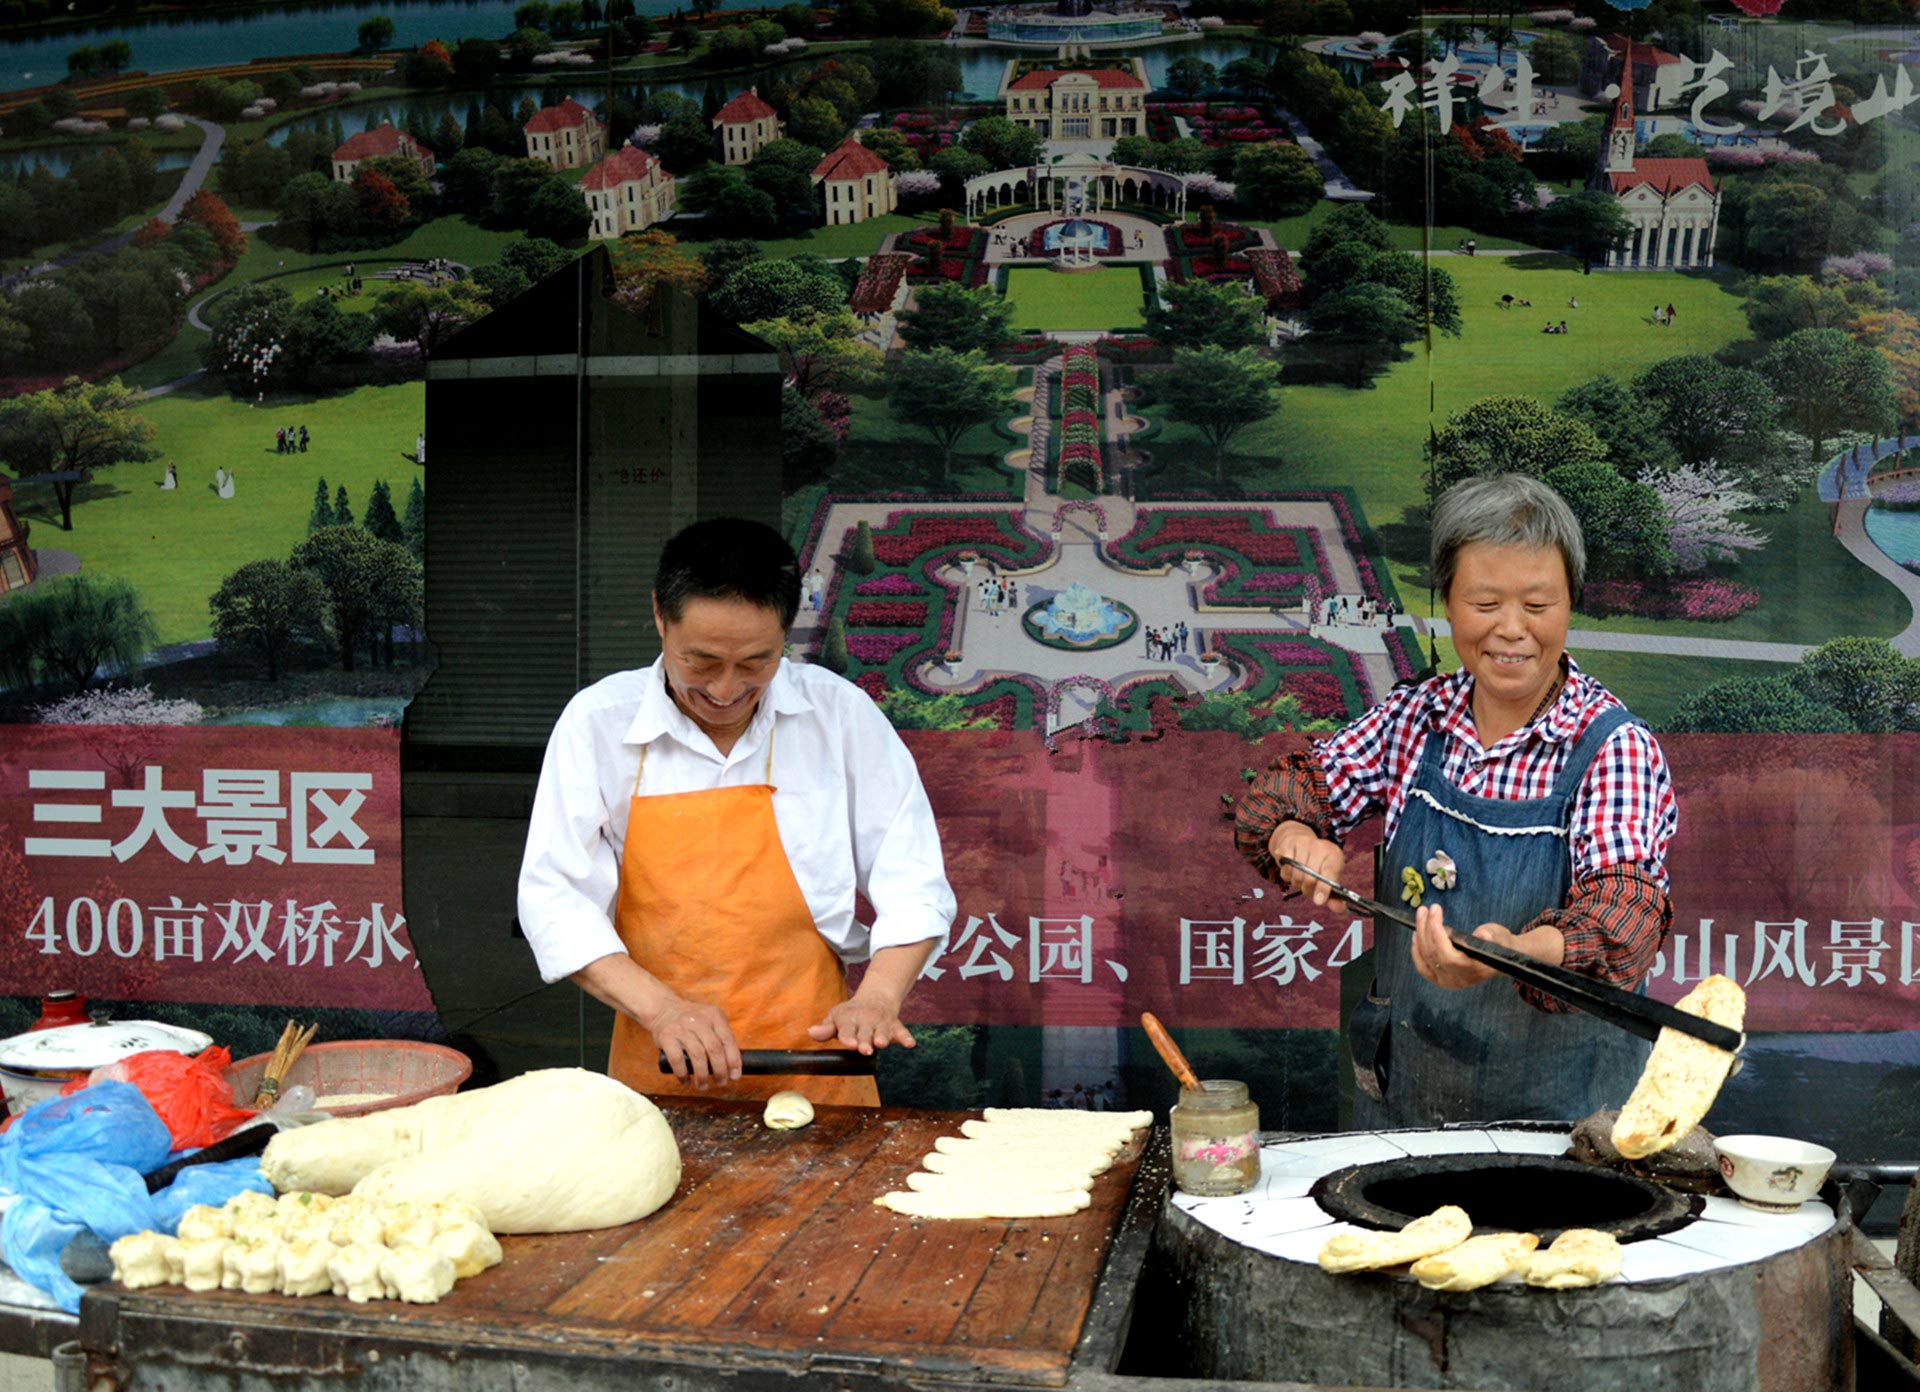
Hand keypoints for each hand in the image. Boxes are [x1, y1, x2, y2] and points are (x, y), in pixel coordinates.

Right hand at [646, 997, 741, 1084]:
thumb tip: (734, 1066)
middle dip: (720, 1070)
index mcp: (714, 1016)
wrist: (663, 1009)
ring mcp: (682, 1028)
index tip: (735, 1076)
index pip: (728, 1040)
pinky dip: (683, 1074)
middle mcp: (699, 1020)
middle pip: (714, 1049)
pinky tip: (685, 1082)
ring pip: (697, 1055)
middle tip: (721, 1083)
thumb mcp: (710, 1020)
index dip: (733, 1060)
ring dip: (702, 1075)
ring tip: (703, 1086)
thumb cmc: (692, 1021)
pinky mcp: (666, 1036)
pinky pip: (677, 1059)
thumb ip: (721, 1037)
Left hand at [808, 987, 916, 1054]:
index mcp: (848, 1017)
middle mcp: (865, 1019)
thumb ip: (825, 1029)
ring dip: (883, 1037)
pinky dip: (906, 1037)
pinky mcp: (894, 1025)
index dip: (848, 1037)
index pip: (847, 1029)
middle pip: (865, 1032)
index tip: (849, 1044)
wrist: (875, 997)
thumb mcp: (835, 1018)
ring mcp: (881, 1022)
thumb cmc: (851, 1014)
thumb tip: (810, 1032)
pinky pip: (901, 1031)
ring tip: (881, 1043)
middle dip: (865, 1040)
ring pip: (882, 1031)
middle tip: (864, 1049)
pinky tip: (910, 1044)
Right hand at [1267, 821, 1345, 905]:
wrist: (1299, 839)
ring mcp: (1303, 844)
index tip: (1319, 901)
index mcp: (1334, 855)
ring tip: (1300, 878)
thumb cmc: (1317, 863)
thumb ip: (1333, 895)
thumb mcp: (1328, 876)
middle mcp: (1320, 846)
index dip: (1324, 888)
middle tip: (1308, 889)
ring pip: (1296, 876)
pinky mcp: (1288, 844)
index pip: (1330, 873)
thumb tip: (1340, 909)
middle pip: (1310, 878)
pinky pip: (1285, 870)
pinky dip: (1287, 875)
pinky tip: (1291, 870)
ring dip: (1297, 883)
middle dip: (1308, 889)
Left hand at [1411, 906, 1561, 989]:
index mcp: (1474, 970)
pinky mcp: (1440, 980)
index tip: (1435, 911)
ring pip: (1426, 959)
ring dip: (1420, 935)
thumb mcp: (1500, 936)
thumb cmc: (1499, 944)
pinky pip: (1423, 967)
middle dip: (1426, 929)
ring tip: (1421, 914)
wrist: (1501, 959)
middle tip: (1426, 909)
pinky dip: (1417, 951)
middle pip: (1434, 955)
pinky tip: (1416, 935)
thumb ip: (1492, 936)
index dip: (1437, 934)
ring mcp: (1448, 981)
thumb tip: (1483, 933)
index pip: (1448, 957)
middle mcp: (1459, 980)